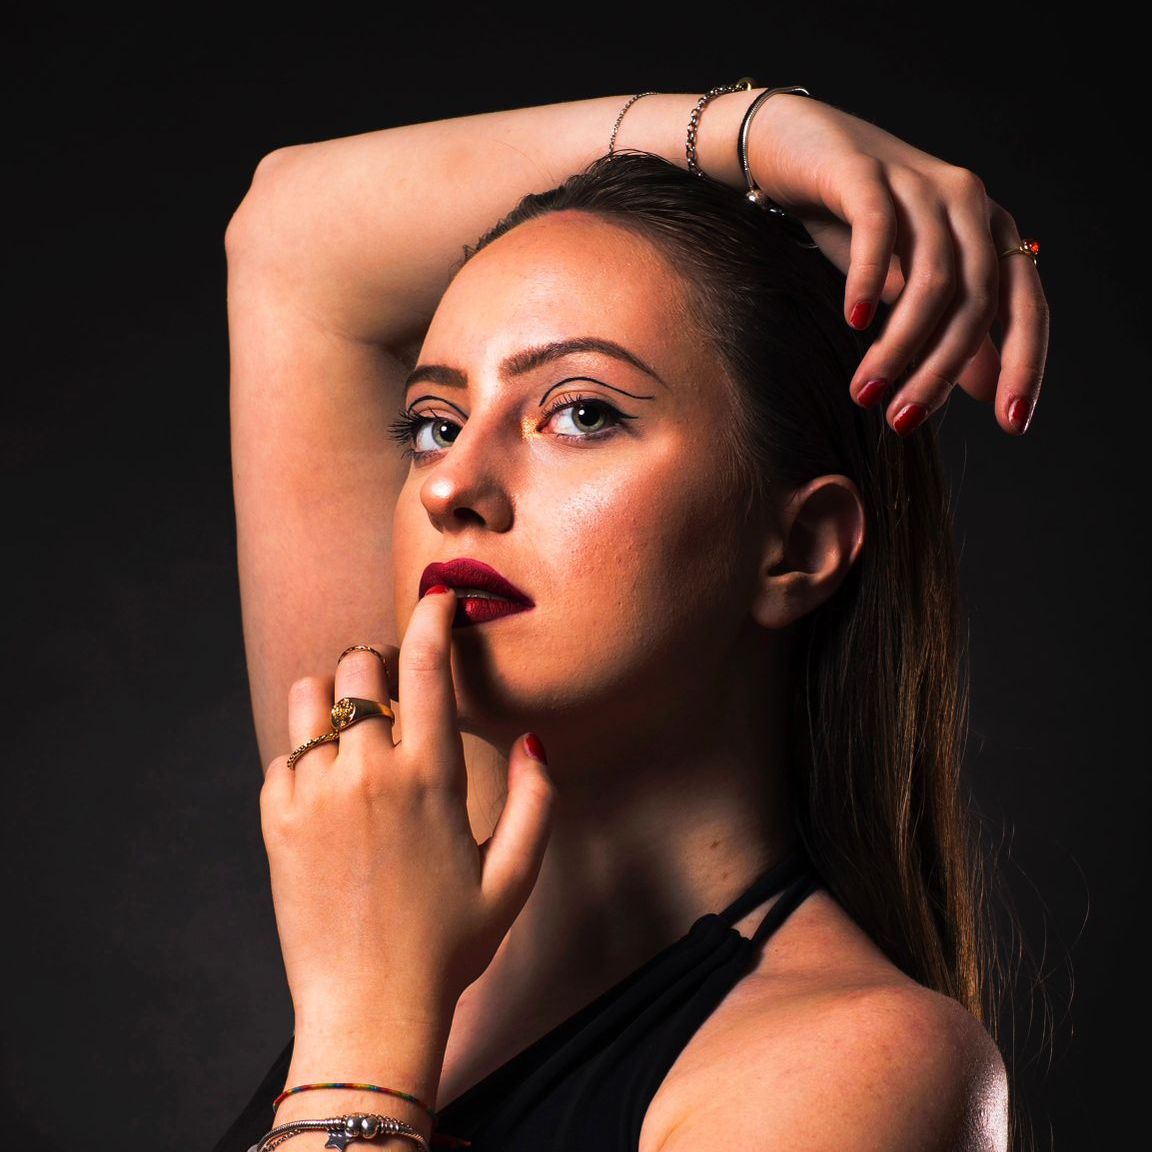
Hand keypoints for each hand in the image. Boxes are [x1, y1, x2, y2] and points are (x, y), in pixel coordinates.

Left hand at [260, 587, 554, 1040]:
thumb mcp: (513, 878)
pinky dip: (306, 757)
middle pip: (360, 667)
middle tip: (394, 697)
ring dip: (335, 701)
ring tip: (356, 736)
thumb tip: (531, 741)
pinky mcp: (277, 821)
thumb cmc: (449, 947)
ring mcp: (315, 795)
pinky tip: (331, 794)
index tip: (436, 598)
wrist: (368, 1008)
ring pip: (311, 697)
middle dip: (379, 666)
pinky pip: (284, 755)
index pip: (427, 664)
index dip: (432, 617)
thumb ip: (535, 800)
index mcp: (431, 777)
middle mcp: (368, 773)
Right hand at [748, 93, 1048, 435]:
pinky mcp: (864, 171)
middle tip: (902, 420)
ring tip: (865, 392)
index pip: (1025, 304)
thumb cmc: (849, 221)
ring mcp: (918, 182)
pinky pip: (878, 231)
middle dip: (941, 371)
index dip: (1026, 364)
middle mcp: (966, 202)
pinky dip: (868, 280)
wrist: (789, 148)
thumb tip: (993, 392)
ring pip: (930, 277)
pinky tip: (853, 321)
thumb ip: (951, 331)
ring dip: (899, 346)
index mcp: (988, 230)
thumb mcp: (904, 286)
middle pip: (976, 300)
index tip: (1012, 424)